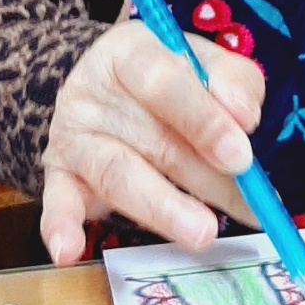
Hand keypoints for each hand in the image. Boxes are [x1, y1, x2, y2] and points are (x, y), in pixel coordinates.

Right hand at [39, 21, 264, 265]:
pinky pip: (57, 203)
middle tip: (247, 208)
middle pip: (154, 140)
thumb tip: (245, 118)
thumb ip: (233, 81)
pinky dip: (59, 227)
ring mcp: (73, 137)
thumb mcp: (204, 62)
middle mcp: (93, 92)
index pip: (164, 83)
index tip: (241, 155)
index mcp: (130, 53)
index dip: (203, 120)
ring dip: (162, 207)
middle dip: (205, 178)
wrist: (105, 88)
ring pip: (119, 176)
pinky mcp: (59, 176)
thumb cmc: (169, 77)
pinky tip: (68, 251)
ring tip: (202, 234)